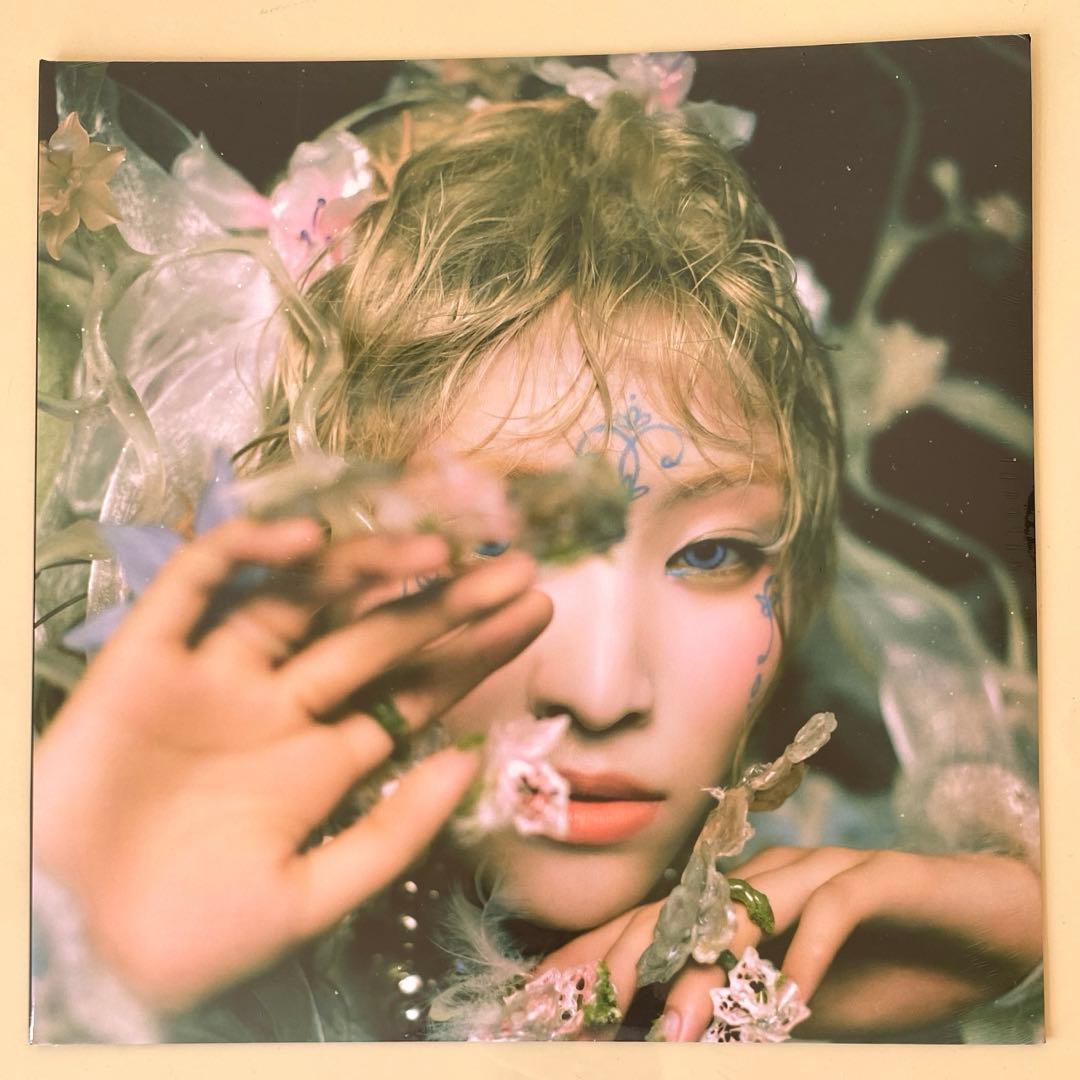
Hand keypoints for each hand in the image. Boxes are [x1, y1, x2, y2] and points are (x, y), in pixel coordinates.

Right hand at [33, 517, 551, 1011]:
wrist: (71, 951)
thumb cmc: (186, 939)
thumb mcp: (309, 899)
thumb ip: (392, 832)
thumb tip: (471, 760)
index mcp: (320, 761)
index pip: (413, 689)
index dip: (472, 651)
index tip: (532, 614)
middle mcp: (276, 706)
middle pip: (375, 637)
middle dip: (444, 603)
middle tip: (514, 569)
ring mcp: (215, 678)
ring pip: (301, 598)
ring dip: (365, 568)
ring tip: (436, 550)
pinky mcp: (147, 658)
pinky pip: (197, 586)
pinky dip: (247, 554)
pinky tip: (309, 543)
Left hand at [538, 846, 1041, 1040]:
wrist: (978, 924)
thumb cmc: (883, 965)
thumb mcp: (794, 1004)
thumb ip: (734, 1011)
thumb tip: (662, 1036)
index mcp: (738, 902)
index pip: (651, 928)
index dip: (595, 961)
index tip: (541, 1005)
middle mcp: (766, 877)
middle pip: (681, 912)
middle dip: (626, 961)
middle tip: (582, 1015)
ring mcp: (818, 870)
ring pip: (748, 910)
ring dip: (710, 970)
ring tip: (679, 1030)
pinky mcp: (875, 877)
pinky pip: (833, 910)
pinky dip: (808, 957)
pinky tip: (790, 1003)